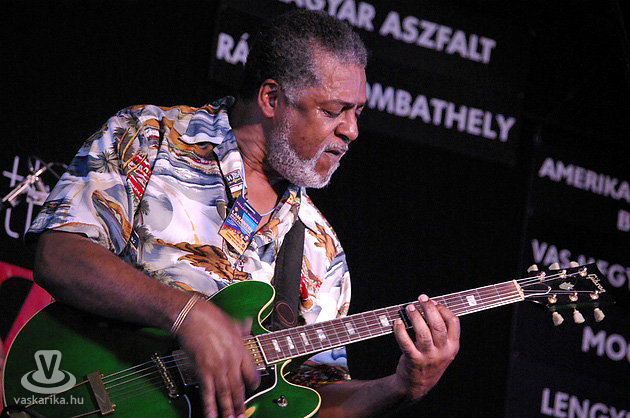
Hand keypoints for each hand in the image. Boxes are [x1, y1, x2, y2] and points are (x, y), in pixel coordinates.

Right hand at [176, 299, 259, 417]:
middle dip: (241, 405)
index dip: (253, 383)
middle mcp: (231, 361)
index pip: (252, 373)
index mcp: (241, 349)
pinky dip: (210, 407)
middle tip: (243, 417)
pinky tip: (212, 416)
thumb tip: (247, 325)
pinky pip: (208, 393)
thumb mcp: (231, 322)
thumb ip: (240, 328)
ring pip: (225, 394)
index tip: (253, 389)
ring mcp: (218, 367)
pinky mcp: (203, 370)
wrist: (192, 316)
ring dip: (228, 410)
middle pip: (239, 388)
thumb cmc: (210, 317)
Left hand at [392, 294, 459, 399]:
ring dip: (415, 317)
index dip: (443, 308)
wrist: (418, 385)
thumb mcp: (443, 350)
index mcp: (453, 346)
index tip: (433, 302)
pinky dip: (400, 331)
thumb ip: (442, 332)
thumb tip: (431, 306)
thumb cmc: (430, 361)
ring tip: (409, 308)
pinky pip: (406, 342)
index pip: (453, 322)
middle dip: (429, 309)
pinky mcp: (413, 360)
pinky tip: (397, 322)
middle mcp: (442, 352)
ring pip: (423, 332)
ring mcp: (428, 357)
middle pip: (438, 325)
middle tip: (421, 298)